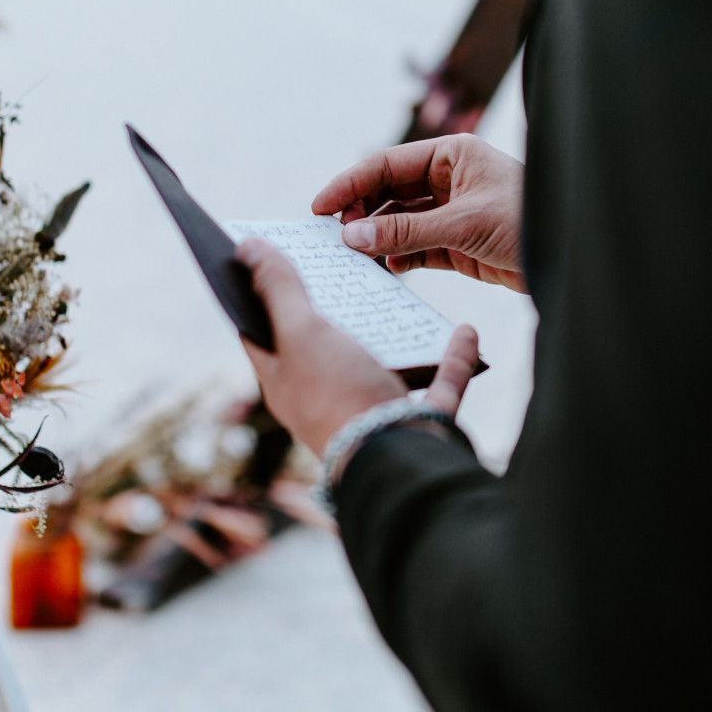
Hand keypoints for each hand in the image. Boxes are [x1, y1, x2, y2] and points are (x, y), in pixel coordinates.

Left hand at [237, 238, 482, 455]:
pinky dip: (453, 357)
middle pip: (326, 344)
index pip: (262, 332)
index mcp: (287, 382)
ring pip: (385, 364)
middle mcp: (327, 397)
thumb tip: (247, 248)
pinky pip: (440, 381)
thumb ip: (278, 290)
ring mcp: (375, 410)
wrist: (396, 462)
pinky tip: (464, 331)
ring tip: (401, 292)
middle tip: (340, 262)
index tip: (266, 256)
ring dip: (395, 331)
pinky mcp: (419, 419)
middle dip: (334, 306)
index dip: (259, 293)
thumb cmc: (338, 397)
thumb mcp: (301, 333)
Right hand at [312, 134, 526, 291]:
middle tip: (336, 236)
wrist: (570, 260)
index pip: (387, 164)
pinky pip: (415, 247)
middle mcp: (449, 179)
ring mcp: (451, 212)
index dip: (350, 184)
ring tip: (355, 254)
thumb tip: (352, 236)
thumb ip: (404, 231)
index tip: (319, 207)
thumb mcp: (462, 225)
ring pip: (399, 221)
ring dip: (377, 236)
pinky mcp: (457, 243)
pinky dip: (398, 256)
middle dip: (361, 212)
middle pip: (388, 191)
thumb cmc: (527, 224)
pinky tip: (386, 267)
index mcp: (452, 155)